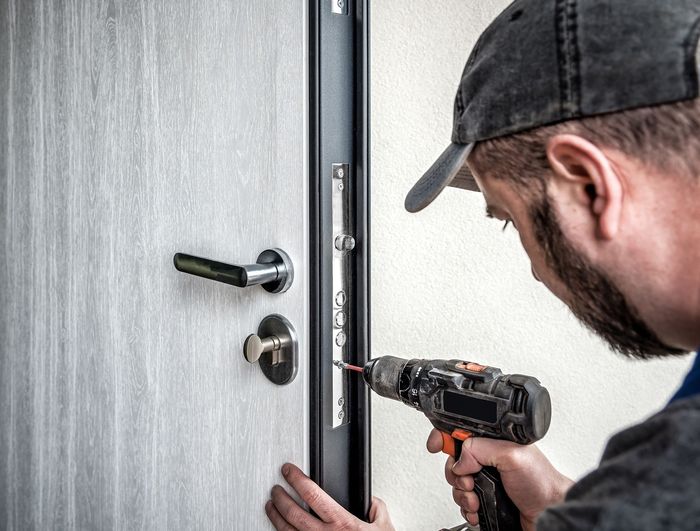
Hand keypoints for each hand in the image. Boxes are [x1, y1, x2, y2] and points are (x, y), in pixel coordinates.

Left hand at [266, 463, 394, 530]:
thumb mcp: (384, 526)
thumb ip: (375, 508)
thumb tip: (369, 500)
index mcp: (342, 523)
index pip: (312, 494)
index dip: (296, 479)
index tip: (289, 471)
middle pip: (293, 513)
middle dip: (281, 497)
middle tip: (276, 488)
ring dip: (276, 516)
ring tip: (272, 505)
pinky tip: (281, 528)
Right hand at [426, 429, 572, 530]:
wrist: (549, 513)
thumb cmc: (542, 483)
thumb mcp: (512, 455)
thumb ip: (481, 448)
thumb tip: (460, 458)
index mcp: (492, 441)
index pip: (460, 432)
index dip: (444, 436)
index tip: (436, 446)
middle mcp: (487, 459)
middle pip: (453, 460)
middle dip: (456, 473)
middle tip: (470, 480)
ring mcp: (485, 479)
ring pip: (456, 483)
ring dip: (462, 494)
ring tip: (477, 499)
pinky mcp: (485, 498)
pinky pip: (463, 501)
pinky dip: (467, 508)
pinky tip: (478, 509)